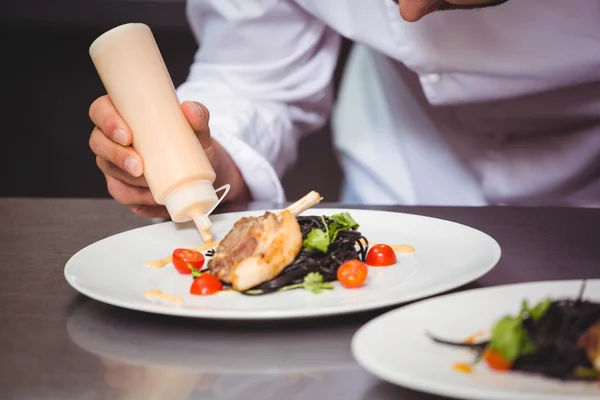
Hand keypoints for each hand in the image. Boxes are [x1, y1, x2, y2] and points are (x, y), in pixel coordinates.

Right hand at [88, 95, 249, 217]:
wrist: (198, 174)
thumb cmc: (191, 145)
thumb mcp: (198, 131)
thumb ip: (198, 117)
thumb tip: (190, 109)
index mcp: (125, 115)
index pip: (101, 111)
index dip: (107, 121)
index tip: (127, 135)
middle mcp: (113, 138)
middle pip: (98, 143)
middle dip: (116, 155)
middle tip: (139, 166)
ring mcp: (114, 163)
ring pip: (110, 170)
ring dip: (130, 179)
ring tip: (153, 183)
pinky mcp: (121, 187)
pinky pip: (122, 193)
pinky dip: (138, 196)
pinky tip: (152, 196)